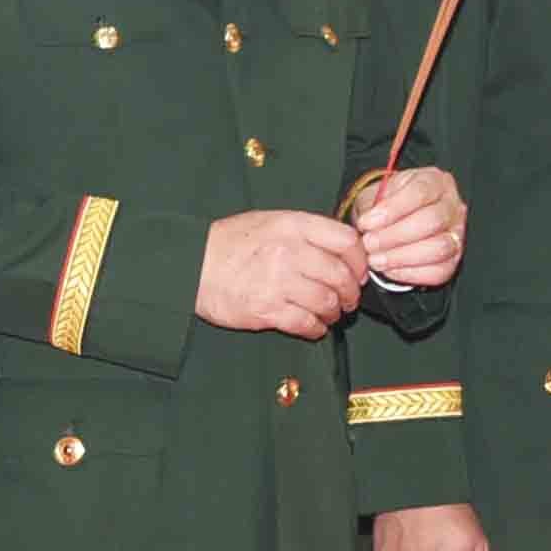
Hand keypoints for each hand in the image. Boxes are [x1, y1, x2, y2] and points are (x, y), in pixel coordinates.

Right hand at [196, 208, 369, 336]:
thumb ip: (304, 231)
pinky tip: (314, 327)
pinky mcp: (267, 310)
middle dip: (351, 292)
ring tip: (331, 313)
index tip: (359, 271)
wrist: (191, 266)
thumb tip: (340, 249)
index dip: (360, 260)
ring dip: (334, 312)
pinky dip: (316, 328)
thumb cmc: (228, 243)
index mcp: (292, 225)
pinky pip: (306, 323)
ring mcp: (278, 282)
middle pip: (341, 275)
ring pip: (327, 302)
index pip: (346, 241)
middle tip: (349, 299)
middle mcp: (289, 251)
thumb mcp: (269, 221)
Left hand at [345, 164, 464, 295]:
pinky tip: (390, 269)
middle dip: (395, 236)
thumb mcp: (375, 194)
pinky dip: (410, 273)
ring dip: (402, 257)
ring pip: (439, 248)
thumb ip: (371, 205)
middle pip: (432, 220)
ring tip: (376, 259)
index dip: (392, 209)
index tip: (366, 223)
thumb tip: (368, 224)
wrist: (394, 222)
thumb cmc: (387, 205)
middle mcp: (452, 205)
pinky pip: (439, 271)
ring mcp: (457, 233)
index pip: (420, 192)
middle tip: (369, 243)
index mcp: (434, 181)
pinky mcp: (454, 259)